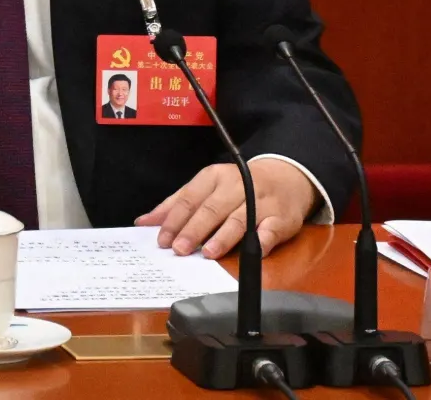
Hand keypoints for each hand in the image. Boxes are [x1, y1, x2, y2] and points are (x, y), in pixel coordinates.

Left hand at [135, 159, 315, 259]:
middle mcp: (237, 186)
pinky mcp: (281, 218)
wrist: (286, 178)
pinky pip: (270, 230)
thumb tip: (144, 222)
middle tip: (178, 249)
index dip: (174, 219)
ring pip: (239, 219)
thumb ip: (176, 205)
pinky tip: (251, 251)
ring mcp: (260, 202)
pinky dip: (261, 240)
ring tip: (207, 252)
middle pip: (212, 209)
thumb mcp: (206, 188)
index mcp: (214, 177)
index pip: (190, 198)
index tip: (161, 239)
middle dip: (194, 230)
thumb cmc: (238, 187)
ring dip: (223, 237)